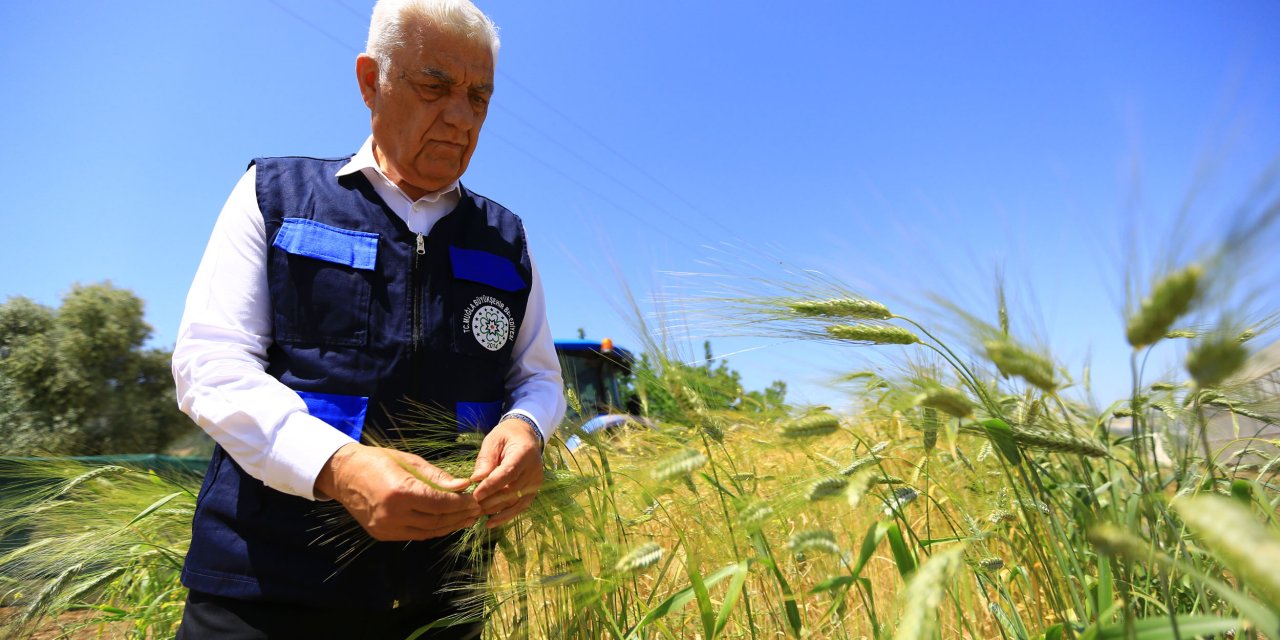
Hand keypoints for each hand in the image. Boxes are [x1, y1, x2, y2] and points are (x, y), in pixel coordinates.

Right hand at [315, 443, 480, 540]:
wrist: (344, 474)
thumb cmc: (378, 461)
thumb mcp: (410, 462)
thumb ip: (437, 477)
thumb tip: (463, 486)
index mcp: (399, 492)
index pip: (440, 504)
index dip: (461, 504)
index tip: (475, 499)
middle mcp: (392, 514)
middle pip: (436, 520)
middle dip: (459, 516)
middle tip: (476, 510)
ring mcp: (386, 528)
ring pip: (428, 532)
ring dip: (449, 526)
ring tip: (466, 518)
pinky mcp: (382, 534)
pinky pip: (415, 535)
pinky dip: (433, 529)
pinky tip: (446, 522)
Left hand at [470, 418, 543, 527]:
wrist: (526, 436)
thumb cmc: (506, 436)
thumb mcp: (493, 441)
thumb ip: (485, 460)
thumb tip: (476, 479)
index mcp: (524, 453)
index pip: (508, 473)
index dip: (491, 486)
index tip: (475, 495)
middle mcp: (534, 470)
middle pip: (511, 490)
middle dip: (490, 501)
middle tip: (470, 507)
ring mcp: (536, 482)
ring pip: (514, 502)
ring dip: (495, 510)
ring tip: (477, 514)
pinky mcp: (534, 491)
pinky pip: (520, 507)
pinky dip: (506, 516)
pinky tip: (491, 522)